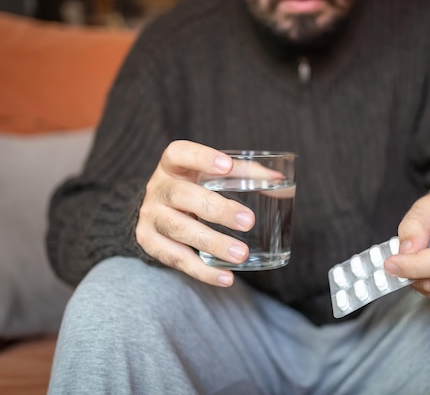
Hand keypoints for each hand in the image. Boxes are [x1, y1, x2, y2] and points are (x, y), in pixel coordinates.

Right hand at [135, 141, 254, 286]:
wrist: (157, 211)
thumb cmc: (194, 187)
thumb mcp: (211, 175)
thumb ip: (245, 174)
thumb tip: (280, 181)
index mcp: (173, 165)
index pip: (179, 153)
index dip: (201, 158)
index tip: (227, 166)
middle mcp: (157, 188)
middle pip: (182, 195)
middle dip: (217, 209)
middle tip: (249, 222)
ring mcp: (151, 216)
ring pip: (179, 229)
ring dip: (212, 243)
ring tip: (241, 254)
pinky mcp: (149, 242)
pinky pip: (177, 259)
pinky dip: (203, 271)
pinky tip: (226, 277)